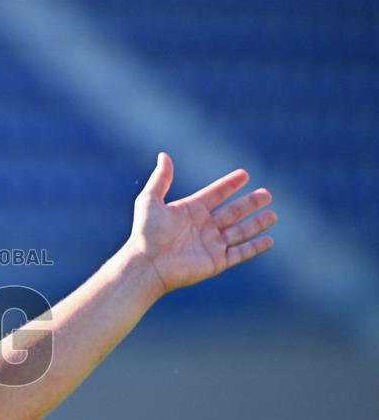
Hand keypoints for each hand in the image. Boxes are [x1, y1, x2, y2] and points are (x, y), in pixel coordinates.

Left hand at [127, 152, 276, 295]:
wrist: (147, 264)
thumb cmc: (146, 233)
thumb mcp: (150, 200)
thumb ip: (160, 179)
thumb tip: (163, 155)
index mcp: (190, 211)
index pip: (215, 194)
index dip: (229, 185)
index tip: (245, 174)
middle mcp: (203, 227)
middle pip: (232, 212)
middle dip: (250, 203)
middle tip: (267, 193)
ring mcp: (211, 244)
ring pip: (240, 231)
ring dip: (257, 223)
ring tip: (273, 215)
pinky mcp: (216, 262)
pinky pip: (240, 253)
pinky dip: (255, 247)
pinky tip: (269, 240)